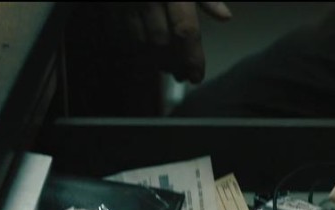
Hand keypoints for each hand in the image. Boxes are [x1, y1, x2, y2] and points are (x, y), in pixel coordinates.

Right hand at [115, 2, 232, 83]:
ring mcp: (126, 2)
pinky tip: (146, 54)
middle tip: (182, 75)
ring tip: (167, 67)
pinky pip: (121, 35)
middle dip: (173, 63)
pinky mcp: (109, 5)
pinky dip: (136, 49)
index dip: (193, 57)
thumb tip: (225, 17)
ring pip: (141, 42)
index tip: (196, 77)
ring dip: (155, 60)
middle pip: (162, 42)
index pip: (186, 30)